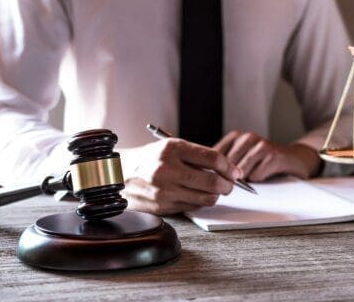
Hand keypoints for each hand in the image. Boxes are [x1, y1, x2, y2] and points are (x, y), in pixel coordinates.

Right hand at [121, 139, 242, 214]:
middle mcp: (168, 169)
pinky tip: (196, 194)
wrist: (119, 174)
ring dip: (216, 195)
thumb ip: (197, 156)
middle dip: (227, 184)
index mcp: (172, 149)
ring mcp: (165, 190)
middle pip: (212, 181)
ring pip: (206, 198)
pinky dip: (200, 201)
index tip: (235, 171)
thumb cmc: (149, 159)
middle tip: (229, 184)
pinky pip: (193, 206)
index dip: (229, 166)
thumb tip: (227, 169)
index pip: (212, 158)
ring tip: (215, 190)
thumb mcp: (171, 147)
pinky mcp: (163, 206)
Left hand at [214, 131, 320, 181]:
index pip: (213, 156)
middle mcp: (246, 137)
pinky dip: (258, 181)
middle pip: (225, 166)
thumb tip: (204, 177)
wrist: (294, 159)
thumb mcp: (242, 158)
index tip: (213, 182)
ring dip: (244, 181)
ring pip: (240, 171)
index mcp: (235, 137)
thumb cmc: (264, 162)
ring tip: (251, 181)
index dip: (211, 172)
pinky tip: (264, 177)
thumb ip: (224, 164)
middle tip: (232, 186)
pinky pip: (256, 175)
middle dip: (227, 179)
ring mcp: (260, 144)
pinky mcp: (273, 155)